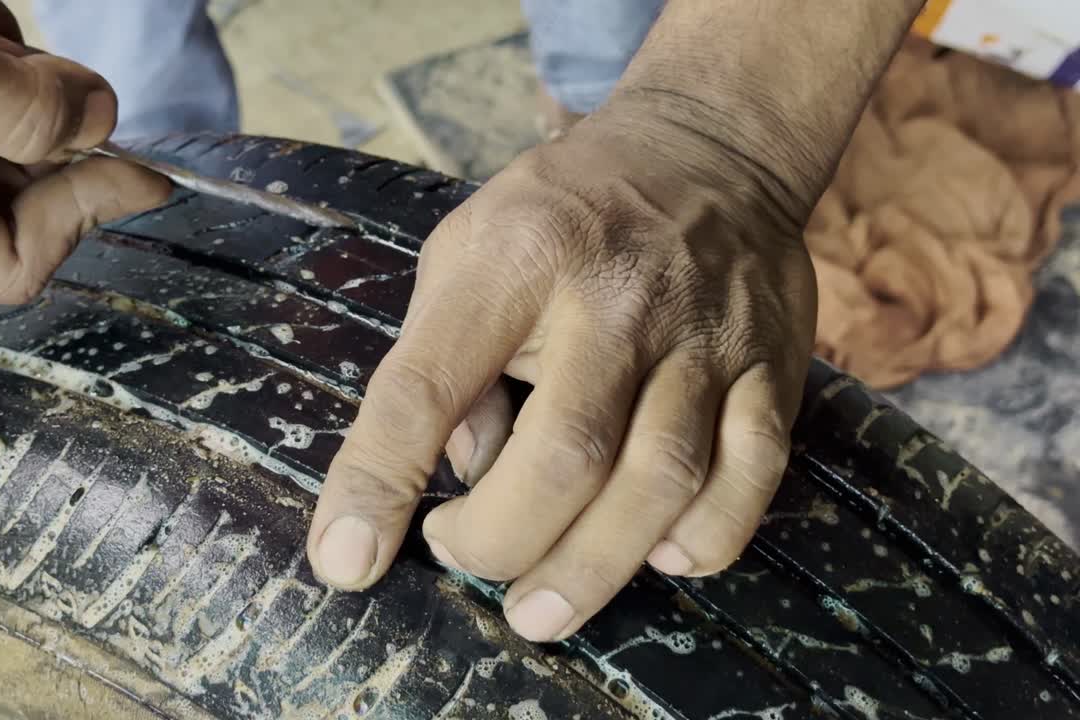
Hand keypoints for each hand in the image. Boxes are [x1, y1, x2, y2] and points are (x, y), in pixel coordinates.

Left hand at [307, 96, 818, 641]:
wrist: (709, 151)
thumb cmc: (562, 215)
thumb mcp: (467, 253)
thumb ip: (446, 360)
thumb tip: (462, 476)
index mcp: (516, 260)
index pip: (429, 385)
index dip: (379, 481)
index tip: (346, 558)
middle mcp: (616, 298)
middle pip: (566, 454)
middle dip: (501, 542)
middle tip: (461, 559)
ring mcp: (704, 335)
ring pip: (660, 479)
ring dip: (591, 569)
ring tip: (539, 610)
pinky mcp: (770, 365)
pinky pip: (752, 473)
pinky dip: (703, 537)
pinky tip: (657, 556)